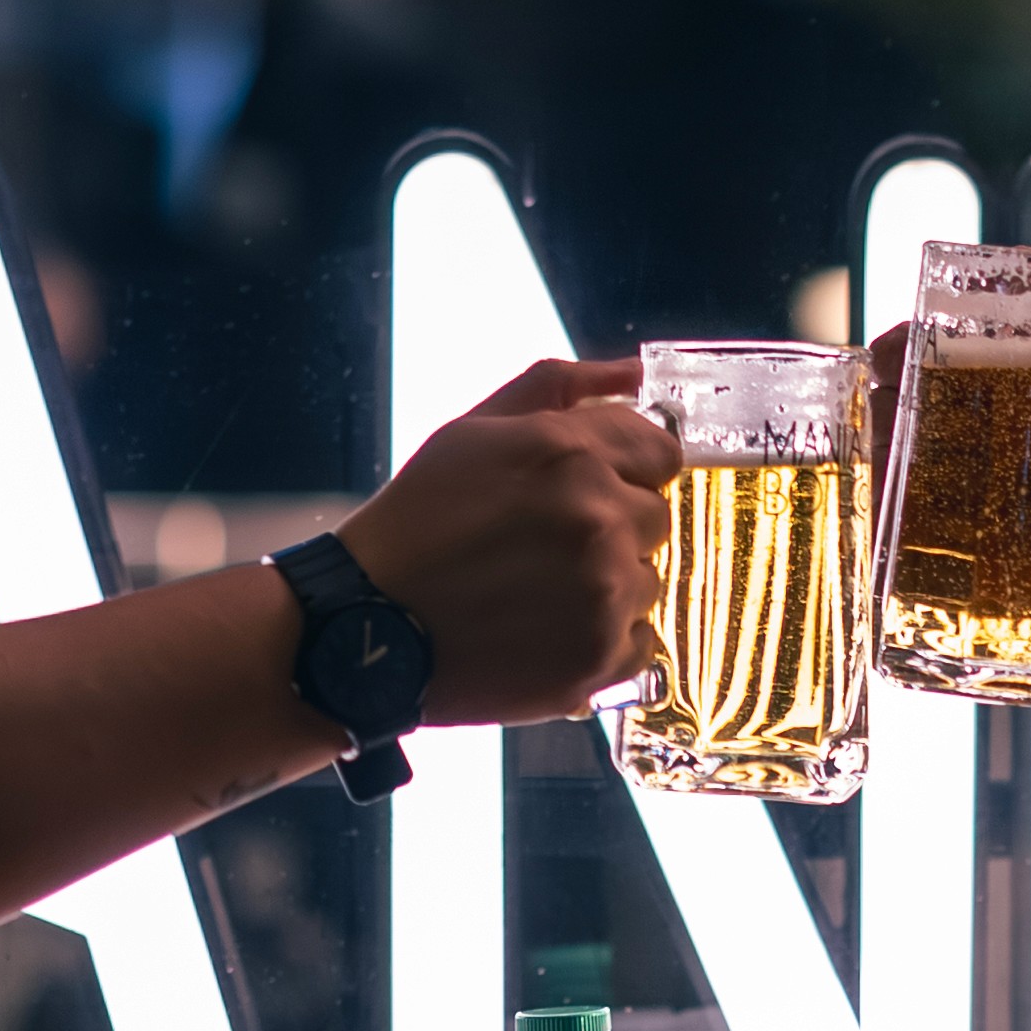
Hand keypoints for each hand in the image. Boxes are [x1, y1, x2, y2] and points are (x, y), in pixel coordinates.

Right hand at [341, 359, 676, 727]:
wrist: (368, 628)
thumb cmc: (416, 524)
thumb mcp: (473, 431)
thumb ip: (560, 388)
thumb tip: (633, 374)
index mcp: (568, 452)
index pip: (662, 452)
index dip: (628, 470)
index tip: (592, 489)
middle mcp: (596, 518)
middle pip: (657, 518)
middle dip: (614, 528)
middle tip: (545, 548)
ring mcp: (603, 591)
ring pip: (648, 580)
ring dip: (607, 587)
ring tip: (537, 594)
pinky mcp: (598, 656)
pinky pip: (640, 641)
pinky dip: (603, 641)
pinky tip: (547, 632)